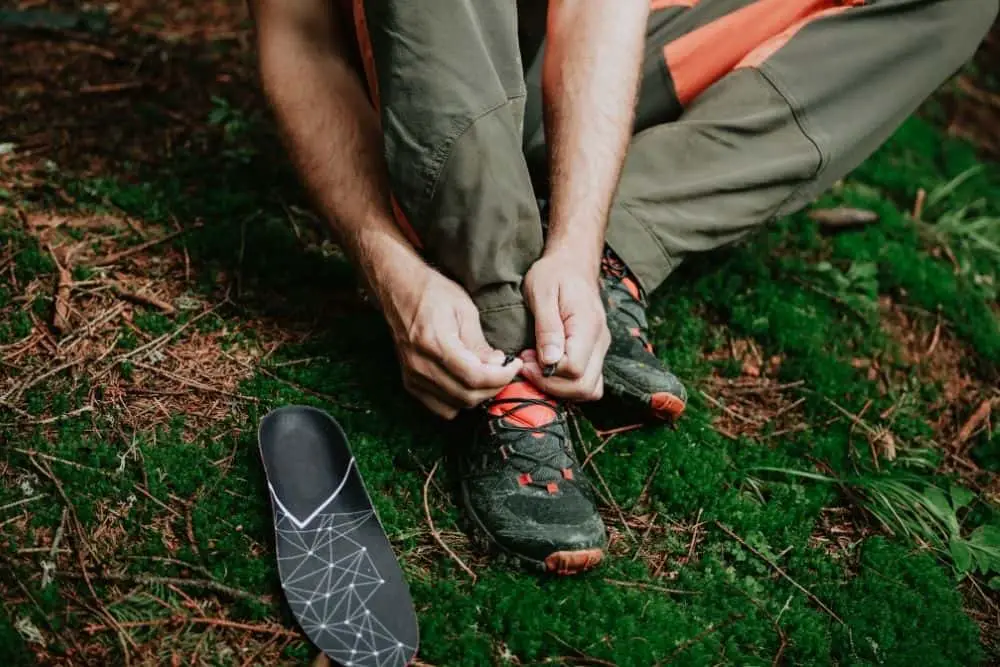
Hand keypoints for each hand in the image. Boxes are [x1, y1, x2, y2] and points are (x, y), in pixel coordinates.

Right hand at [374, 259, 521, 418]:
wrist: (398, 290)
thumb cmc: (432, 292)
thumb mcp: (464, 310)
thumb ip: (479, 343)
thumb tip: (496, 365)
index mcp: (433, 343)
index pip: (474, 377)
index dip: (501, 376)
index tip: (514, 365)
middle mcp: (419, 365)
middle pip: (466, 395)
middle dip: (494, 386)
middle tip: (505, 370)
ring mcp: (412, 376)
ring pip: (455, 405)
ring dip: (478, 395)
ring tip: (488, 375)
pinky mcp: (410, 383)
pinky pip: (440, 407)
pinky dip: (459, 401)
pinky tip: (467, 383)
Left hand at [521, 250, 608, 400]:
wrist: (572, 263)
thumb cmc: (554, 273)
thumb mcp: (542, 293)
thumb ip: (547, 328)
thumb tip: (550, 361)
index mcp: (588, 326)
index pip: (575, 369)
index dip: (546, 373)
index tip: (525, 359)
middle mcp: (601, 341)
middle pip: (584, 386)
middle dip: (551, 385)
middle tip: (527, 365)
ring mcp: (601, 349)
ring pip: (589, 389)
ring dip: (560, 388)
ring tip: (536, 368)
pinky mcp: (595, 353)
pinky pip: (588, 382)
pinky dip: (568, 385)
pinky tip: (548, 369)